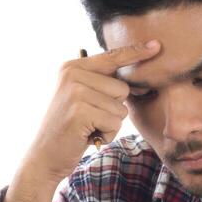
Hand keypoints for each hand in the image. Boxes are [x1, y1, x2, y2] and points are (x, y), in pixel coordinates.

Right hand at [4, 40, 160, 201]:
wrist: (44, 156)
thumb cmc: (70, 129)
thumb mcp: (82, 98)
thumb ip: (102, 84)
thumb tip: (137, 80)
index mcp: (73, 67)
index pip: (112, 57)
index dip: (136, 52)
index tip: (156, 45)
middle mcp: (73, 74)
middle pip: (122, 88)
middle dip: (113, 109)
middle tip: (89, 119)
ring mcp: (75, 91)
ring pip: (120, 107)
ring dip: (110, 124)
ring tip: (87, 127)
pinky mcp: (80, 110)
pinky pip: (115, 121)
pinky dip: (106, 134)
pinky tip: (87, 136)